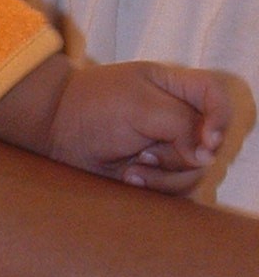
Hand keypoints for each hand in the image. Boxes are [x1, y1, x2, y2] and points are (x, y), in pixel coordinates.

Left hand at [49, 60, 234, 192]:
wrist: (55, 129)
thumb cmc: (92, 107)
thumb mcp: (138, 104)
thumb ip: (180, 123)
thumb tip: (206, 155)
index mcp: (174, 87)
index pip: (215, 96)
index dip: (220, 118)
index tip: (205, 141)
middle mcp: (177, 117)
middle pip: (210, 142)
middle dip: (181, 154)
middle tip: (145, 154)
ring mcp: (168, 146)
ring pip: (195, 171)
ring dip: (165, 175)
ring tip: (131, 167)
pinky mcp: (157, 171)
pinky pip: (177, 189)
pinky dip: (156, 188)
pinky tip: (129, 178)